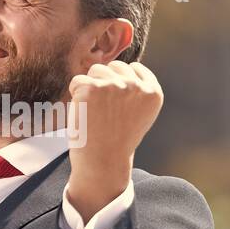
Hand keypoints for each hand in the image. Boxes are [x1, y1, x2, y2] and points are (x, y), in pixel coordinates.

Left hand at [64, 61, 162, 219]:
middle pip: (114, 66)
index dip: (121, 85)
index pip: (134, 69)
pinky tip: (84, 113)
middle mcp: (136, 86)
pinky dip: (76, 95)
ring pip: (95, 70)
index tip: (119, 107)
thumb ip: (138, 89)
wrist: (102, 162)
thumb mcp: (139, 113)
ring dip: (91, 87)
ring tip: (95, 112)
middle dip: (106, 82)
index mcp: (153, 92)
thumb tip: (124, 66)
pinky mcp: (91, 88)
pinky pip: (77, 80)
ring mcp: (114, 85)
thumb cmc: (117, 138)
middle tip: (105, 111)